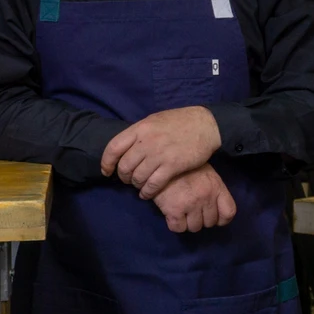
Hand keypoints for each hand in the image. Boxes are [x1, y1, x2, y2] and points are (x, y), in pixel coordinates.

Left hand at [102, 106, 221, 200]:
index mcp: (140, 128)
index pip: (113, 148)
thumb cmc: (180, 121)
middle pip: (125, 166)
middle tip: (128, 179)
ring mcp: (159, 154)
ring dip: (136, 185)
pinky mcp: (173, 166)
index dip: (107, 163)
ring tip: (140, 186)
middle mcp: (147, 142)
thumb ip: (140, 133)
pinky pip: (153, 184)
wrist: (206, 125)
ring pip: (138, 177)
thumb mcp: (155, 120)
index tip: (107, 171)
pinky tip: (147, 193)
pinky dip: (147, 192)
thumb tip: (126, 146)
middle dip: (124, 177)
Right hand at [154, 164, 237, 233]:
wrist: (161, 162)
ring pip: (194, 228)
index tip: (214, 218)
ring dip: (188, 223)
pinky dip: (175, 224)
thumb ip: (213, 190)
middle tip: (192, 211)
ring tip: (182, 212)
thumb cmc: (185, 168)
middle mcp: (206, 197)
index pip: (229, 212)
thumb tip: (214, 209)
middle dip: (202, 219)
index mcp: (216, 187)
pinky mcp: (174, 210)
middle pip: (210, 223)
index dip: (222, 219)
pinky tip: (172, 214)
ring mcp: (191, 204)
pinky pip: (178, 228)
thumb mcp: (206, 174)